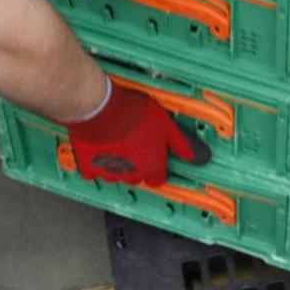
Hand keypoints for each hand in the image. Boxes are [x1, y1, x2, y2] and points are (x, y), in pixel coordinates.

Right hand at [63, 80, 211, 187]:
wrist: (101, 110)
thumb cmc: (134, 115)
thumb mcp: (166, 125)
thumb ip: (181, 144)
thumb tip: (200, 157)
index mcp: (151, 166)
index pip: (158, 179)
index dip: (157, 170)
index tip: (155, 159)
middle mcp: (132, 174)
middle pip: (137, 176)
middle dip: (137, 164)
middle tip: (134, 144)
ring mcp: (109, 173)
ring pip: (116, 174)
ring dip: (117, 163)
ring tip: (116, 142)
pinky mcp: (89, 167)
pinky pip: (93, 171)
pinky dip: (95, 163)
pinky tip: (98, 149)